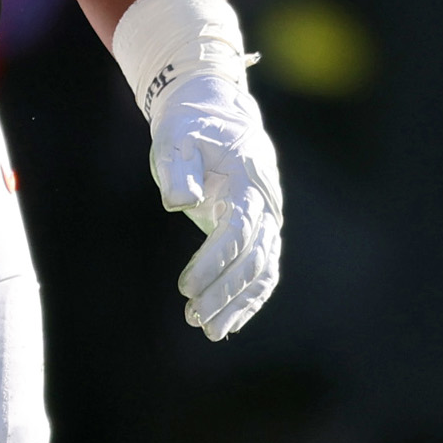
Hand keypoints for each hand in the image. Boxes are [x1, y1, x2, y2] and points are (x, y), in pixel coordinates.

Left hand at [147, 75, 284, 340]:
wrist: (213, 112)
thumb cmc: (189, 126)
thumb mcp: (176, 138)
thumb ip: (178, 167)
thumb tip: (177, 202)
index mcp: (246, 183)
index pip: (238, 231)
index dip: (215, 262)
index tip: (185, 287)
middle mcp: (264, 205)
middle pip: (253, 258)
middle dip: (225, 292)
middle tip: (193, 317)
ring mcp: (266, 220)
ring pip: (262, 270)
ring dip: (238, 303)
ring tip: (208, 331)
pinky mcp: (259, 230)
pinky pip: (262, 271)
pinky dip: (249, 299)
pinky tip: (228, 323)